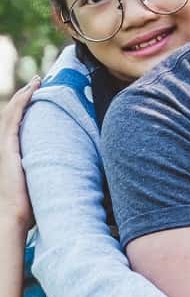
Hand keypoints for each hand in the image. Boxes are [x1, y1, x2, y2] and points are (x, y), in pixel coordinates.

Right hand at [0, 77, 39, 228]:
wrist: (17, 216)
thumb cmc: (33, 203)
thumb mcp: (44, 179)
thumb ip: (52, 168)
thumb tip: (76, 164)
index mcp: (14, 151)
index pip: (19, 121)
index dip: (28, 104)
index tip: (40, 92)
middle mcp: (7, 146)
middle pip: (14, 112)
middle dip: (26, 94)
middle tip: (40, 80)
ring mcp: (6, 146)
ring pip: (12, 112)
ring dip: (24, 94)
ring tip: (37, 81)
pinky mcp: (8, 147)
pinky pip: (13, 119)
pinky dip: (21, 103)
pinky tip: (30, 93)